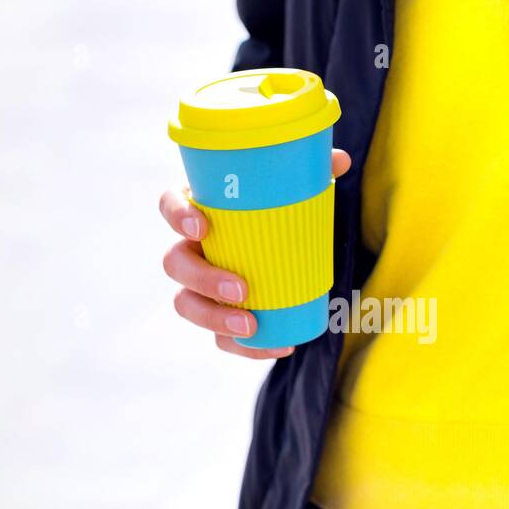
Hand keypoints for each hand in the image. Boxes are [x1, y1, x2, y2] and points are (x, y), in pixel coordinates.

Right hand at [160, 149, 351, 358]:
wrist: (289, 251)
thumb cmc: (279, 213)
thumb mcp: (296, 192)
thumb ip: (314, 172)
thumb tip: (338, 160)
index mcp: (200, 210)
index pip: (169, 204)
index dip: (177, 214)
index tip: (202, 225)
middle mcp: (191, 247)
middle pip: (175, 263)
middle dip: (203, 280)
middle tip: (241, 288)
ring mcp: (199, 286)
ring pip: (187, 305)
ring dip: (215, 319)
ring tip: (252, 325)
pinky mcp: (218, 316)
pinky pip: (220, 338)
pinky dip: (246, 347)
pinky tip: (276, 346)